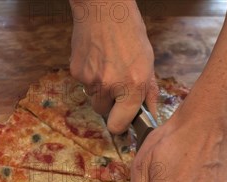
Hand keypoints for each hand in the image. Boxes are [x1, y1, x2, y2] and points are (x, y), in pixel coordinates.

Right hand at [69, 0, 157, 132]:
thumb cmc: (129, 31)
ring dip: (100, 89)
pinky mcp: (76, 71)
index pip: (118, 125)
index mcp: (132, 85)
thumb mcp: (147, 62)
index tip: (121, 120)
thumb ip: (148, 92)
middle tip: (116, 85)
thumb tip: (151, 114)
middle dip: (109, 104)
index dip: (119, 124)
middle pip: (103, 113)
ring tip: (107, 65)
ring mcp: (90, 79)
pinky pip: (83, 83)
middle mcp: (110, 86)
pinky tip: (97, 58)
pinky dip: (89, 75)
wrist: (103, 8)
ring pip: (93, 97)